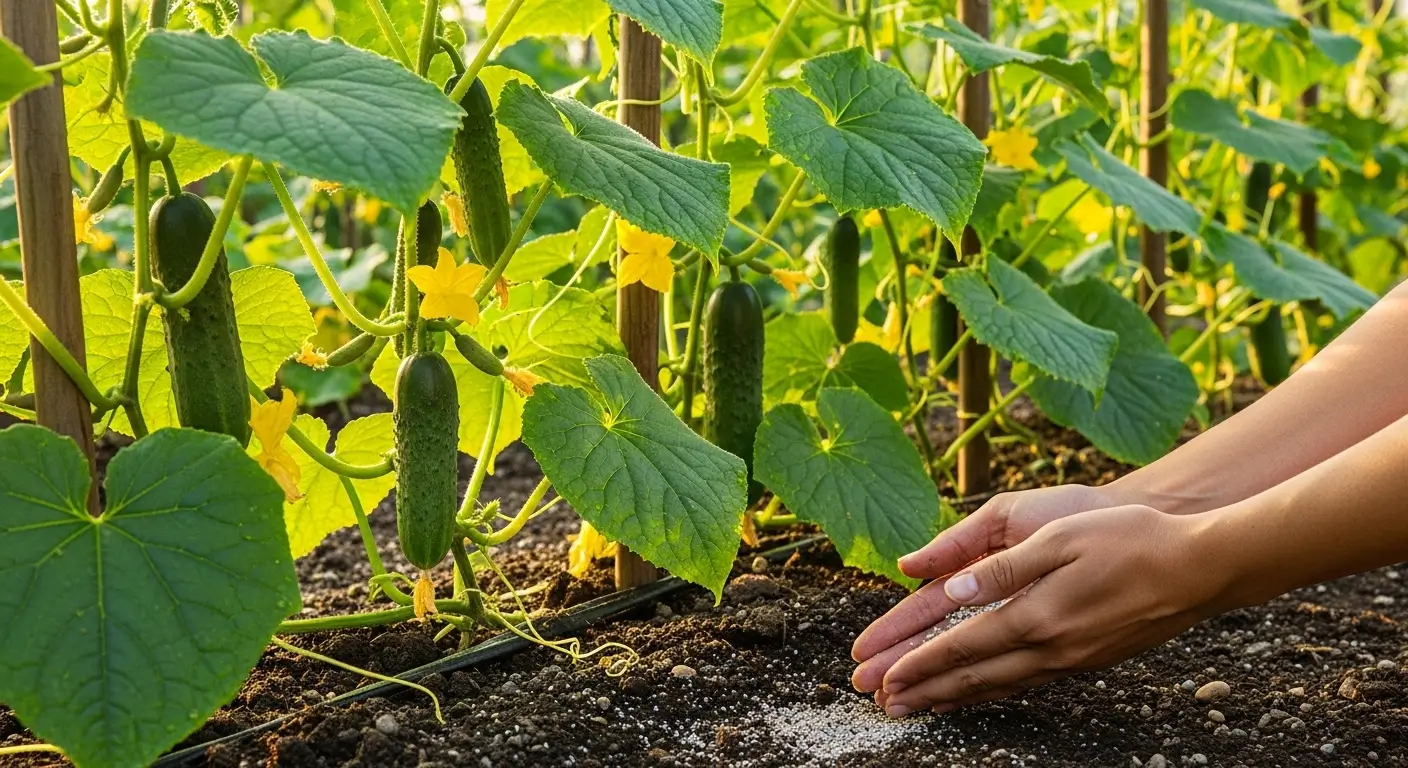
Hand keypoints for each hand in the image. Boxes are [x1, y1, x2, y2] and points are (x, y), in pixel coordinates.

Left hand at [862, 505, 1230, 716]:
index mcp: (1037, 615)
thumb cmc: (1130, 539)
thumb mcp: (1059, 537)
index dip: (920, 663)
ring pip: (1000, 685)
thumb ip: (1001, 567)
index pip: (963, 646)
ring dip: (955, 697)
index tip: (886, 677)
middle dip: (926, 691)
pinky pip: (1027, 682)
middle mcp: (1051, 647)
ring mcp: (1073, 658)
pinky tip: (982, 691)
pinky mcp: (1089, 658)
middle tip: (886, 705)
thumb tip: (949, 587)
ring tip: (920, 707)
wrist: (1201, 568)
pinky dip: (993, 690)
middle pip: (974, 676)